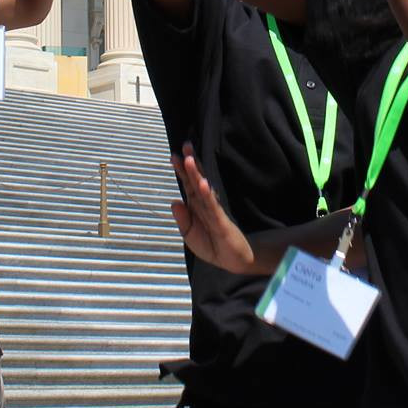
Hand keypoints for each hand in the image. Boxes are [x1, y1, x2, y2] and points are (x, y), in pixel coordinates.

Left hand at [171, 146, 258, 274]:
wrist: (233, 261)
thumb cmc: (212, 246)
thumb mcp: (191, 236)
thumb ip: (183, 220)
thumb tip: (174, 201)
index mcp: (197, 207)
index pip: (188, 185)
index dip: (182, 171)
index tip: (175, 156)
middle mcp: (205, 205)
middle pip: (196, 182)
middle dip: (190, 165)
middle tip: (186, 146)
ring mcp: (214, 212)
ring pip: (204, 190)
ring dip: (197, 175)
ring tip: (191, 160)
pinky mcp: (222, 223)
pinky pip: (213, 207)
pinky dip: (208, 195)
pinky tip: (203, 184)